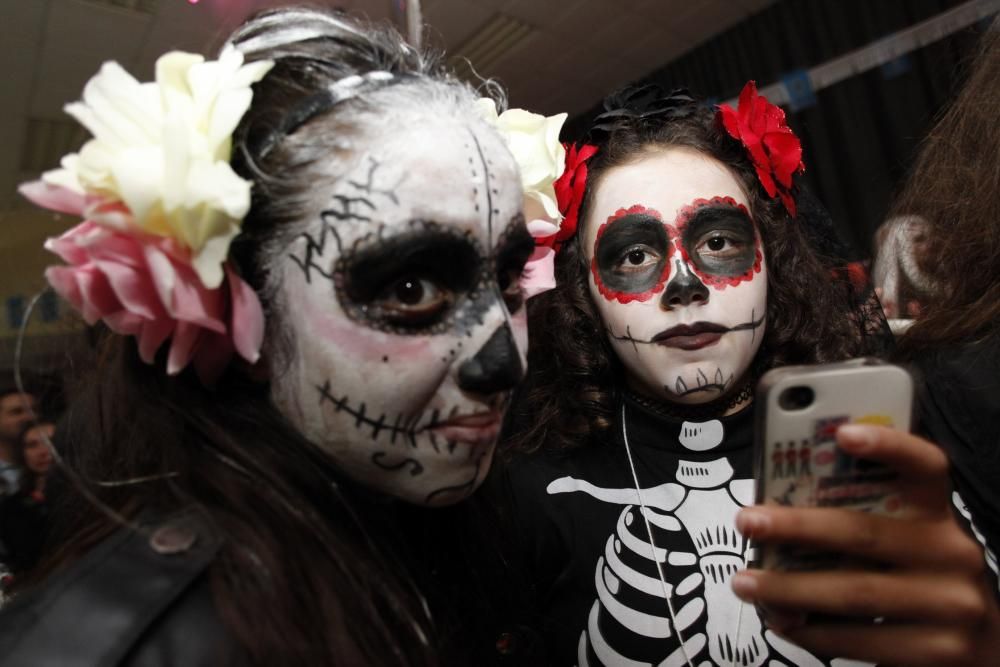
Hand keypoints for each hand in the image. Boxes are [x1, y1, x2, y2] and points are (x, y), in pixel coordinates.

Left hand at [730, 424, 999, 665]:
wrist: (986, 647)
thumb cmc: (921, 578)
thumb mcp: (907, 539)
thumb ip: (864, 519)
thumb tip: (779, 513)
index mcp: (938, 513)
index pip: (925, 467)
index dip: (888, 446)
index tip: (843, 434)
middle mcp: (951, 552)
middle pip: (865, 533)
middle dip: (797, 527)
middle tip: (748, 521)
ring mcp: (950, 604)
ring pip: (854, 591)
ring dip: (789, 588)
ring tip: (744, 582)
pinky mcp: (939, 651)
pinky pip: (860, 640)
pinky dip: (812, 632)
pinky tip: (780, 621)